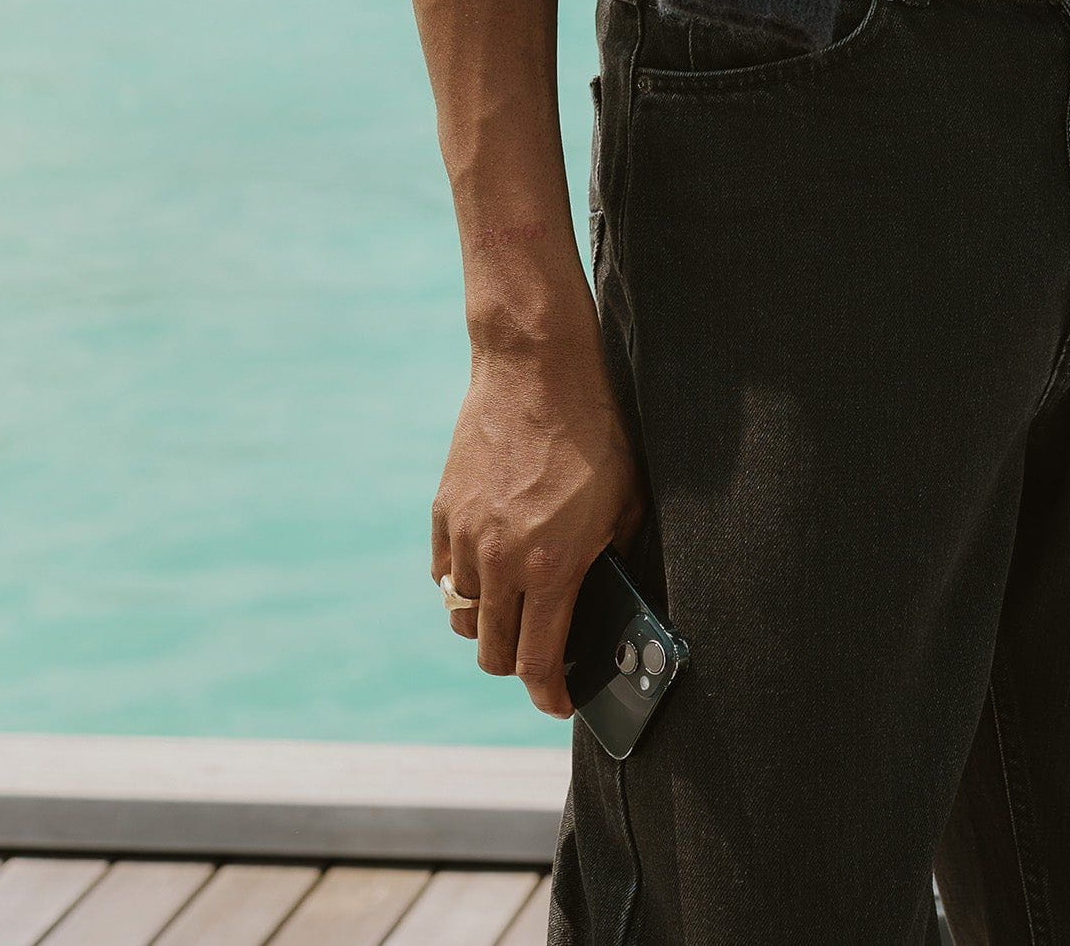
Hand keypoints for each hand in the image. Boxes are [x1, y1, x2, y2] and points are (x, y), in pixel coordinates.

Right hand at [431, 324, 645, 718]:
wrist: (535, 367)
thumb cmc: (595, 429)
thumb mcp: (627, 499)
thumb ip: (617, 558)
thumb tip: (617, 600)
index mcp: (550, 567)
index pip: (537, 663)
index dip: (549, 695)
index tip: (560, 703)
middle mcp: (499, 562)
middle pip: (493, 653)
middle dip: (520, 664)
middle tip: (544, 651)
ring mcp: (464, 537)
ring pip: (463, 618)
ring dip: (489, 625)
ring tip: (516, 608)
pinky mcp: (442, 512)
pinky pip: (443, 576)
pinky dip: (462, 586)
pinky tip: (489, 570)